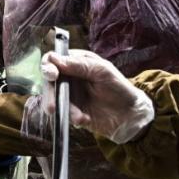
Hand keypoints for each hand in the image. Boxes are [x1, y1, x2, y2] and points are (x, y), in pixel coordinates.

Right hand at [40, 49, 154, 143]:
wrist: (130, 115)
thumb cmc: (119, 87)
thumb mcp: (102, 71)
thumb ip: (78, 65)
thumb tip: (53, 59)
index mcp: (75, 62)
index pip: (52, 60)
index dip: (48, 66)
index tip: (52, 75)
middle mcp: (68, 77)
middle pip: (48, 81)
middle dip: (49, 94)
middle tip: (52, 106)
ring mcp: (68, 94)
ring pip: (52, 99)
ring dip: (62, 109)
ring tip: (79, 118)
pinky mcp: (70, 110)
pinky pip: (62, 113)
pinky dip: (71, 117)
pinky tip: (84, 120)